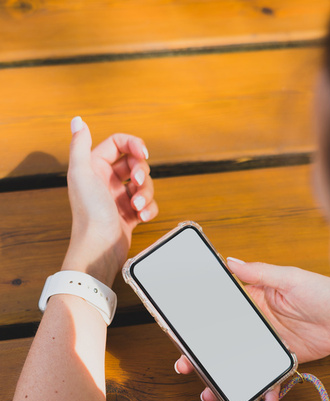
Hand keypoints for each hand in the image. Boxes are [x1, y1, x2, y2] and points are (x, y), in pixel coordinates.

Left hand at [61, 116, 157, 286]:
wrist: (99, 248)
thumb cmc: (89, 213)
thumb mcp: (81, 173)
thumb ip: (79, 145)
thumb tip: (78, 121)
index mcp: (94, 167)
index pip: (118, 143)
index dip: (133, 144)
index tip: (143, 153)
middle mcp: (106, 180)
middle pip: (135, 163)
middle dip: (141, 172)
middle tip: (137, 182)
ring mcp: (119, 198)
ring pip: (144, 184)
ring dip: (146, 193)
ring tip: (138, 205)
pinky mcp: (130, 215)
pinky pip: (148, 204)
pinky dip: (149, 209)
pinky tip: (141, 216)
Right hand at [175, 258, 329, 400]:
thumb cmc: (324, 291)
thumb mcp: (290, 278)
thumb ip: (260, 273)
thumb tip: (230, 262)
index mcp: (253, 299)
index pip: (220, 309)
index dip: (199, 320)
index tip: (181, 330)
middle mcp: (257, 322)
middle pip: (223, 340)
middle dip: (203, 355)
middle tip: (186, 365)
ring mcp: (268, 343)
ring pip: (240, 362)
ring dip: (226, 377)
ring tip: (212, 391)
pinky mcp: (283, 359)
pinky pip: (269, 377)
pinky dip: (266, 389)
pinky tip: (263, 399)